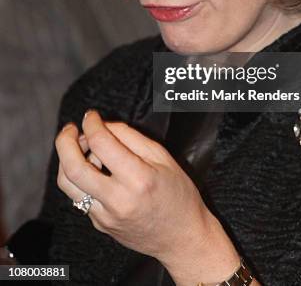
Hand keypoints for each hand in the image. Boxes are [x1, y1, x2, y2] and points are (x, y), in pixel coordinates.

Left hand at [55, 110, 239, 282]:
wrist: (182, 238)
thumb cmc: (179, 194)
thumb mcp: (163, 157)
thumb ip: (131, 137)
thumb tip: (104, 125)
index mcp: (138, 179)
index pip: (101, 144)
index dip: (91, 123)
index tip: (91, 115)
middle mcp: (117, 200)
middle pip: (73, 167)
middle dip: (65, 141)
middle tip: (71, 128)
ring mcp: (105, 216)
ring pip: (67, 184)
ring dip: (67, 159)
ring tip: (84, 148)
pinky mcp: (99, 224)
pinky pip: (79, 196)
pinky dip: (80, 176)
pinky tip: (96, 169)